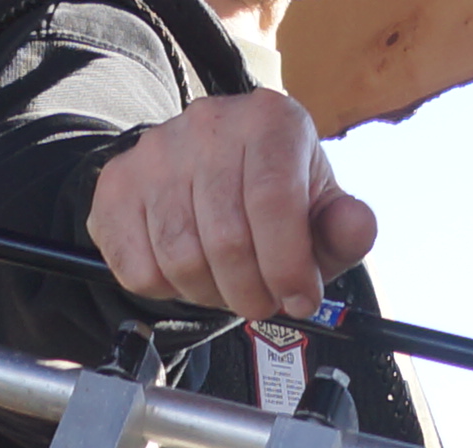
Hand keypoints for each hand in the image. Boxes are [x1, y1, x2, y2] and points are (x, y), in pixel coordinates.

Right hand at [85, 89, 373, 323]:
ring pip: (181, 258)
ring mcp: (156, 152)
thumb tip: (355, 228)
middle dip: (252, 292)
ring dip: (209, 295)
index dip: (288, 267)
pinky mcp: (116, 185)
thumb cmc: (274, 198)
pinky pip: (139, 268)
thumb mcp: (321, 211)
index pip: (274, 202)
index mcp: (270, 120)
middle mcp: (209, 124)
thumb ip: (345, 226)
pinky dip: (167, 291)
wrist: (207, 170)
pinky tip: (188, 272)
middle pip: (227, 238)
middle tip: (262, 302)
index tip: (299, 301)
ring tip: (226, 286)